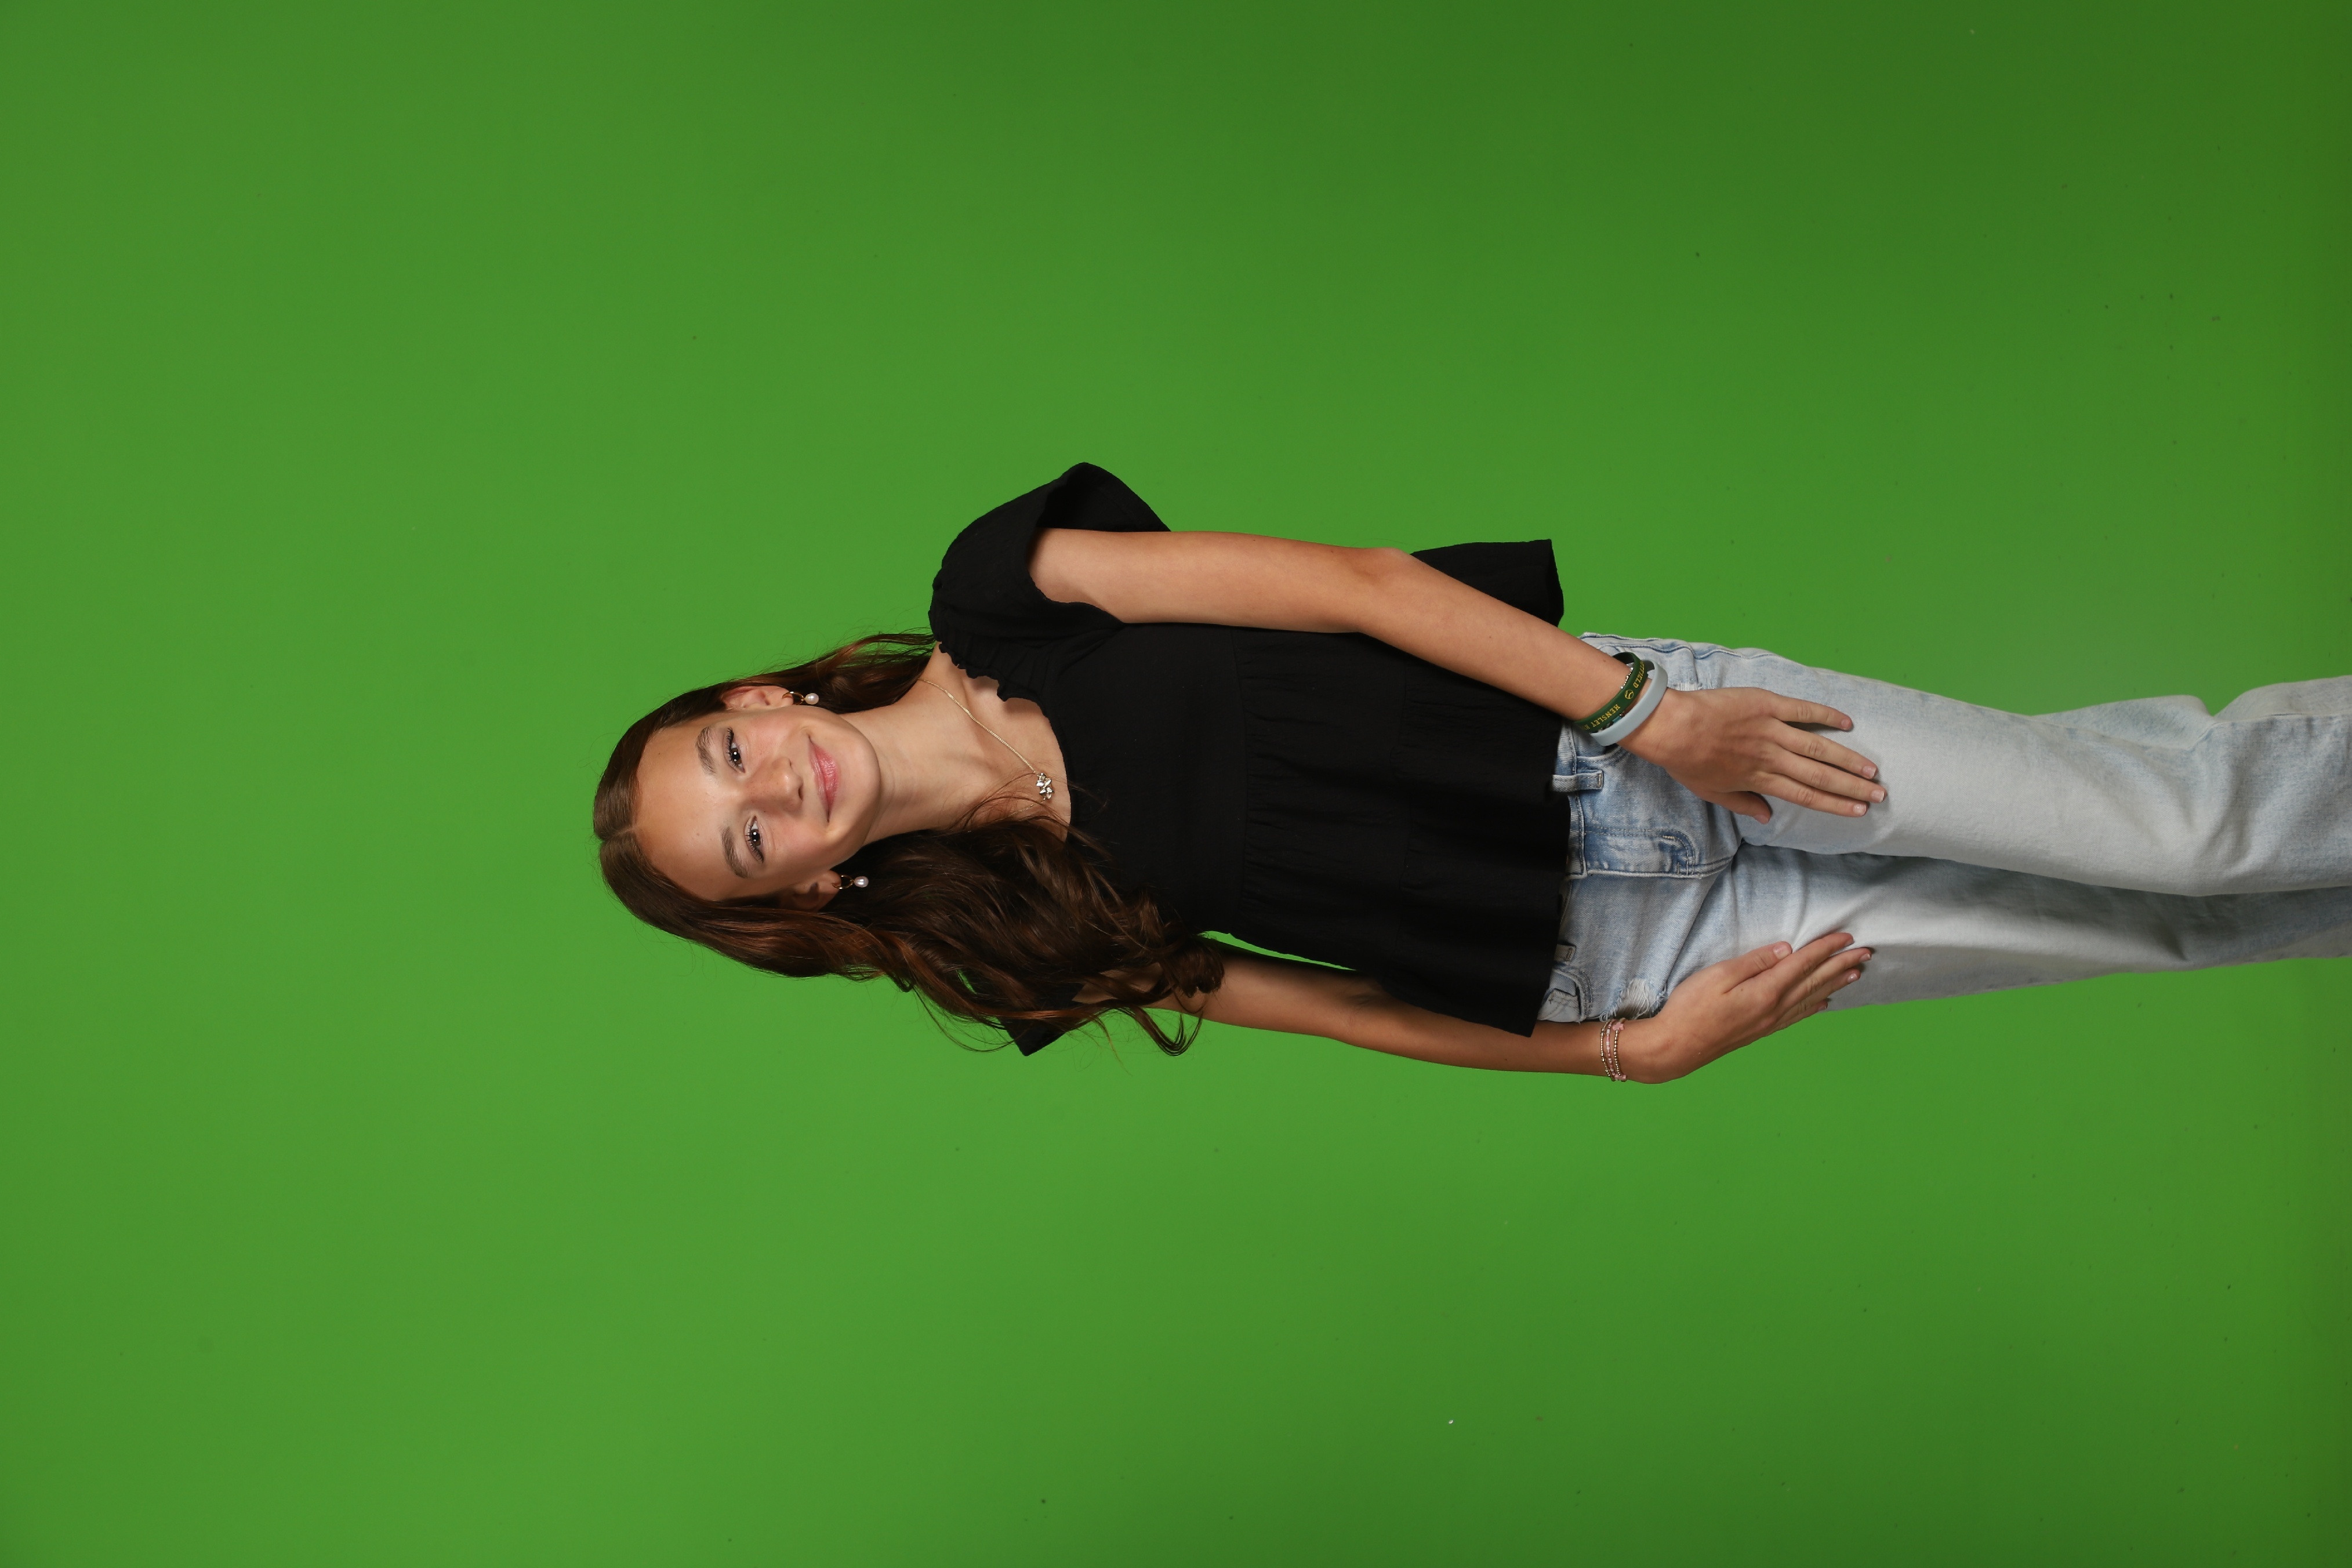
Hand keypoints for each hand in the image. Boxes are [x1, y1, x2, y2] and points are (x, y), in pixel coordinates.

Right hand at [1617, 932, 1869, 1081]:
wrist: (1676, 1047)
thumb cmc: (1691, 1008)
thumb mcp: (1718, 975)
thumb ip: (1754, 962)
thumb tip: (1786, 950)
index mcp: (1765, 991)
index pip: (1803, 964)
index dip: (1825, 948)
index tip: (1846, 936)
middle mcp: (1775, 1008)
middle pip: (1814, 981)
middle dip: (1841, 965)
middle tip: (1866, 953)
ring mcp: (1770, 1022)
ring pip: (1811, 998)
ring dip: (1835, 984)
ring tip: (1856, 974)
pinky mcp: (1762, 1030)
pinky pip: (1798, 1015)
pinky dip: (1815, 1006)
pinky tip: (1823, 1003)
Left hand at [1618, 686, 1882, 823]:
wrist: (1670, 727)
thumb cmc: (1686, 761)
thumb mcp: (1711, 792)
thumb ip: (1743, 805)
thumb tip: (1767, 819)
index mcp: (1759, 779)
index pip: (1806, 795)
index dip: (1834, 804)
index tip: (1858, 810)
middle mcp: (1771, 757)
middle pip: (1820, 775)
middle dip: (1852, 786)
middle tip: (1879, 793)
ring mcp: (1771, 730)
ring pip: (1818, 747)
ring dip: (1848, 759)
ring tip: (1872, 768)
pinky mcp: (1766, 704)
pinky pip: (1802, 710)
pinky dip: (1826, 715)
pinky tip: (1847, 722)